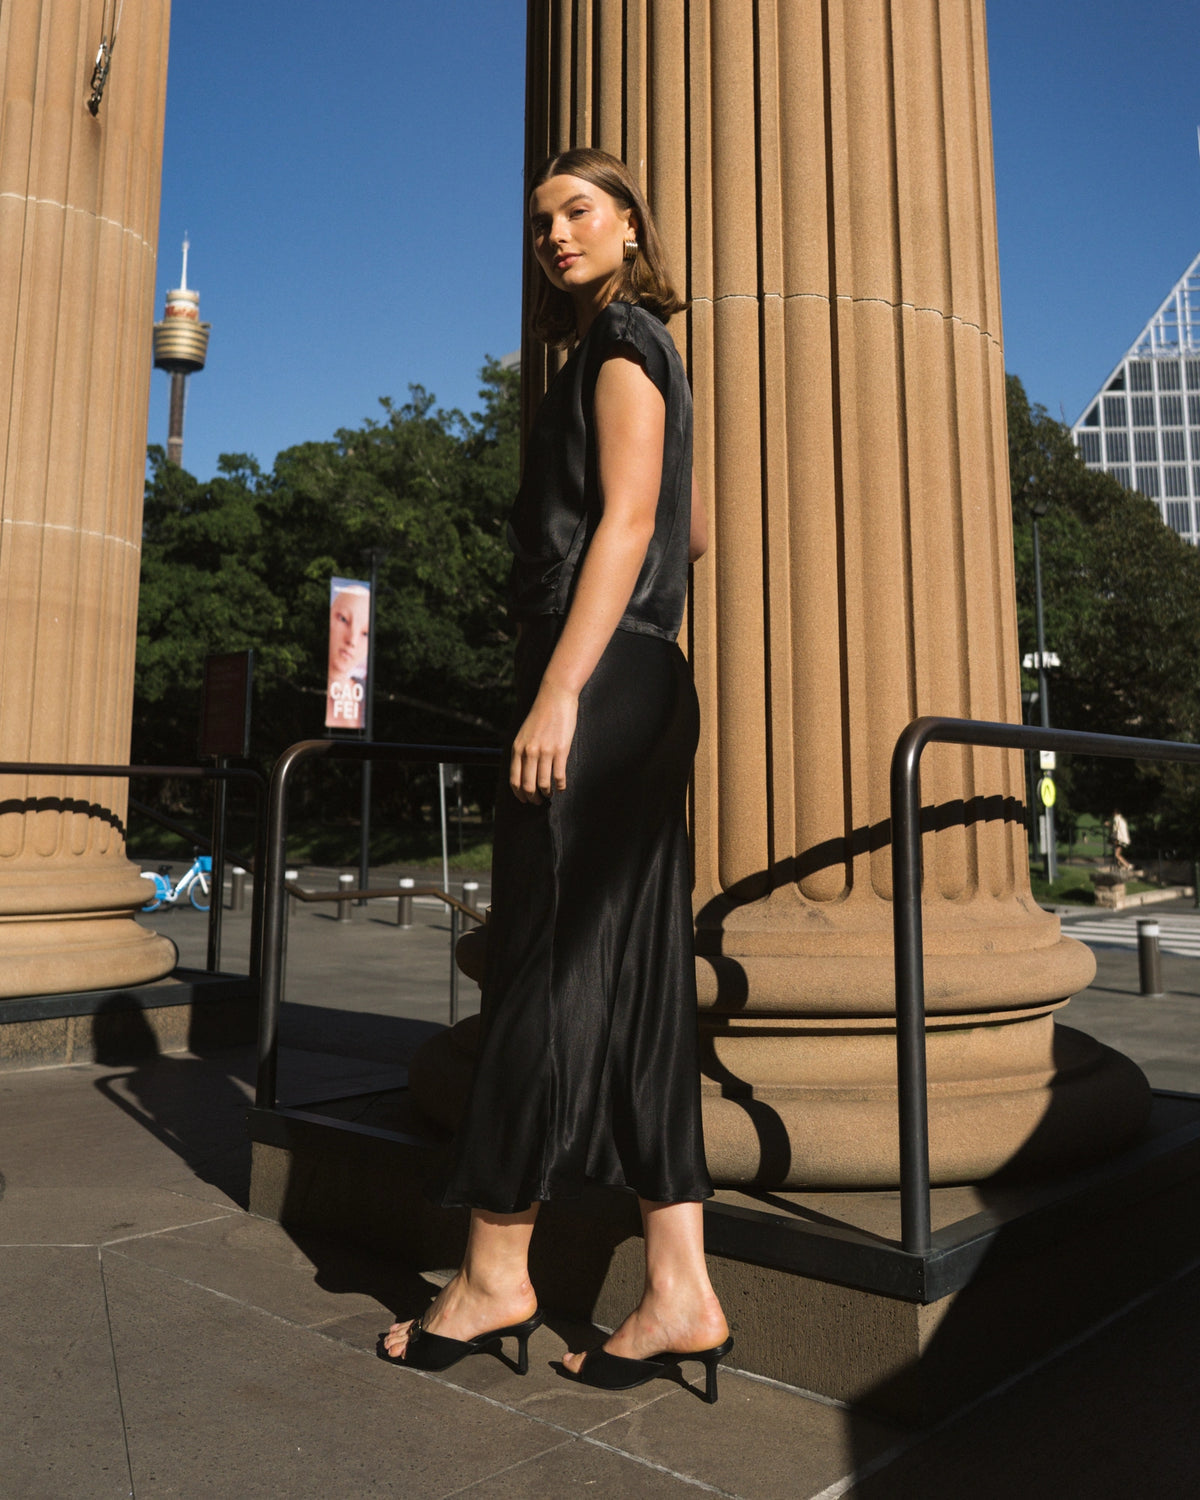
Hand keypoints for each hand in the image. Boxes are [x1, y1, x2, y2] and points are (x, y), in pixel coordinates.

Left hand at [510, 678, 577, 803]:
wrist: (555, 696)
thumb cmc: (540, 715)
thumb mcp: (523, 733)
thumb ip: (522, 751)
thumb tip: (523, 772)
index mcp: (517, 748)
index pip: (514, 780)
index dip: (519, 794)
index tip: (525, 800)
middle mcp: (529, 752)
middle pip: (528, 785)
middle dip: (533, 798)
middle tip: (538, 802)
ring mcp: (545, 751)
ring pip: (544, 784)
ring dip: (547, 794)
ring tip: (550, 795)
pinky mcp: (560, 750)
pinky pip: (559, 776)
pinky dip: (561, 786)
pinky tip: (562, 787)